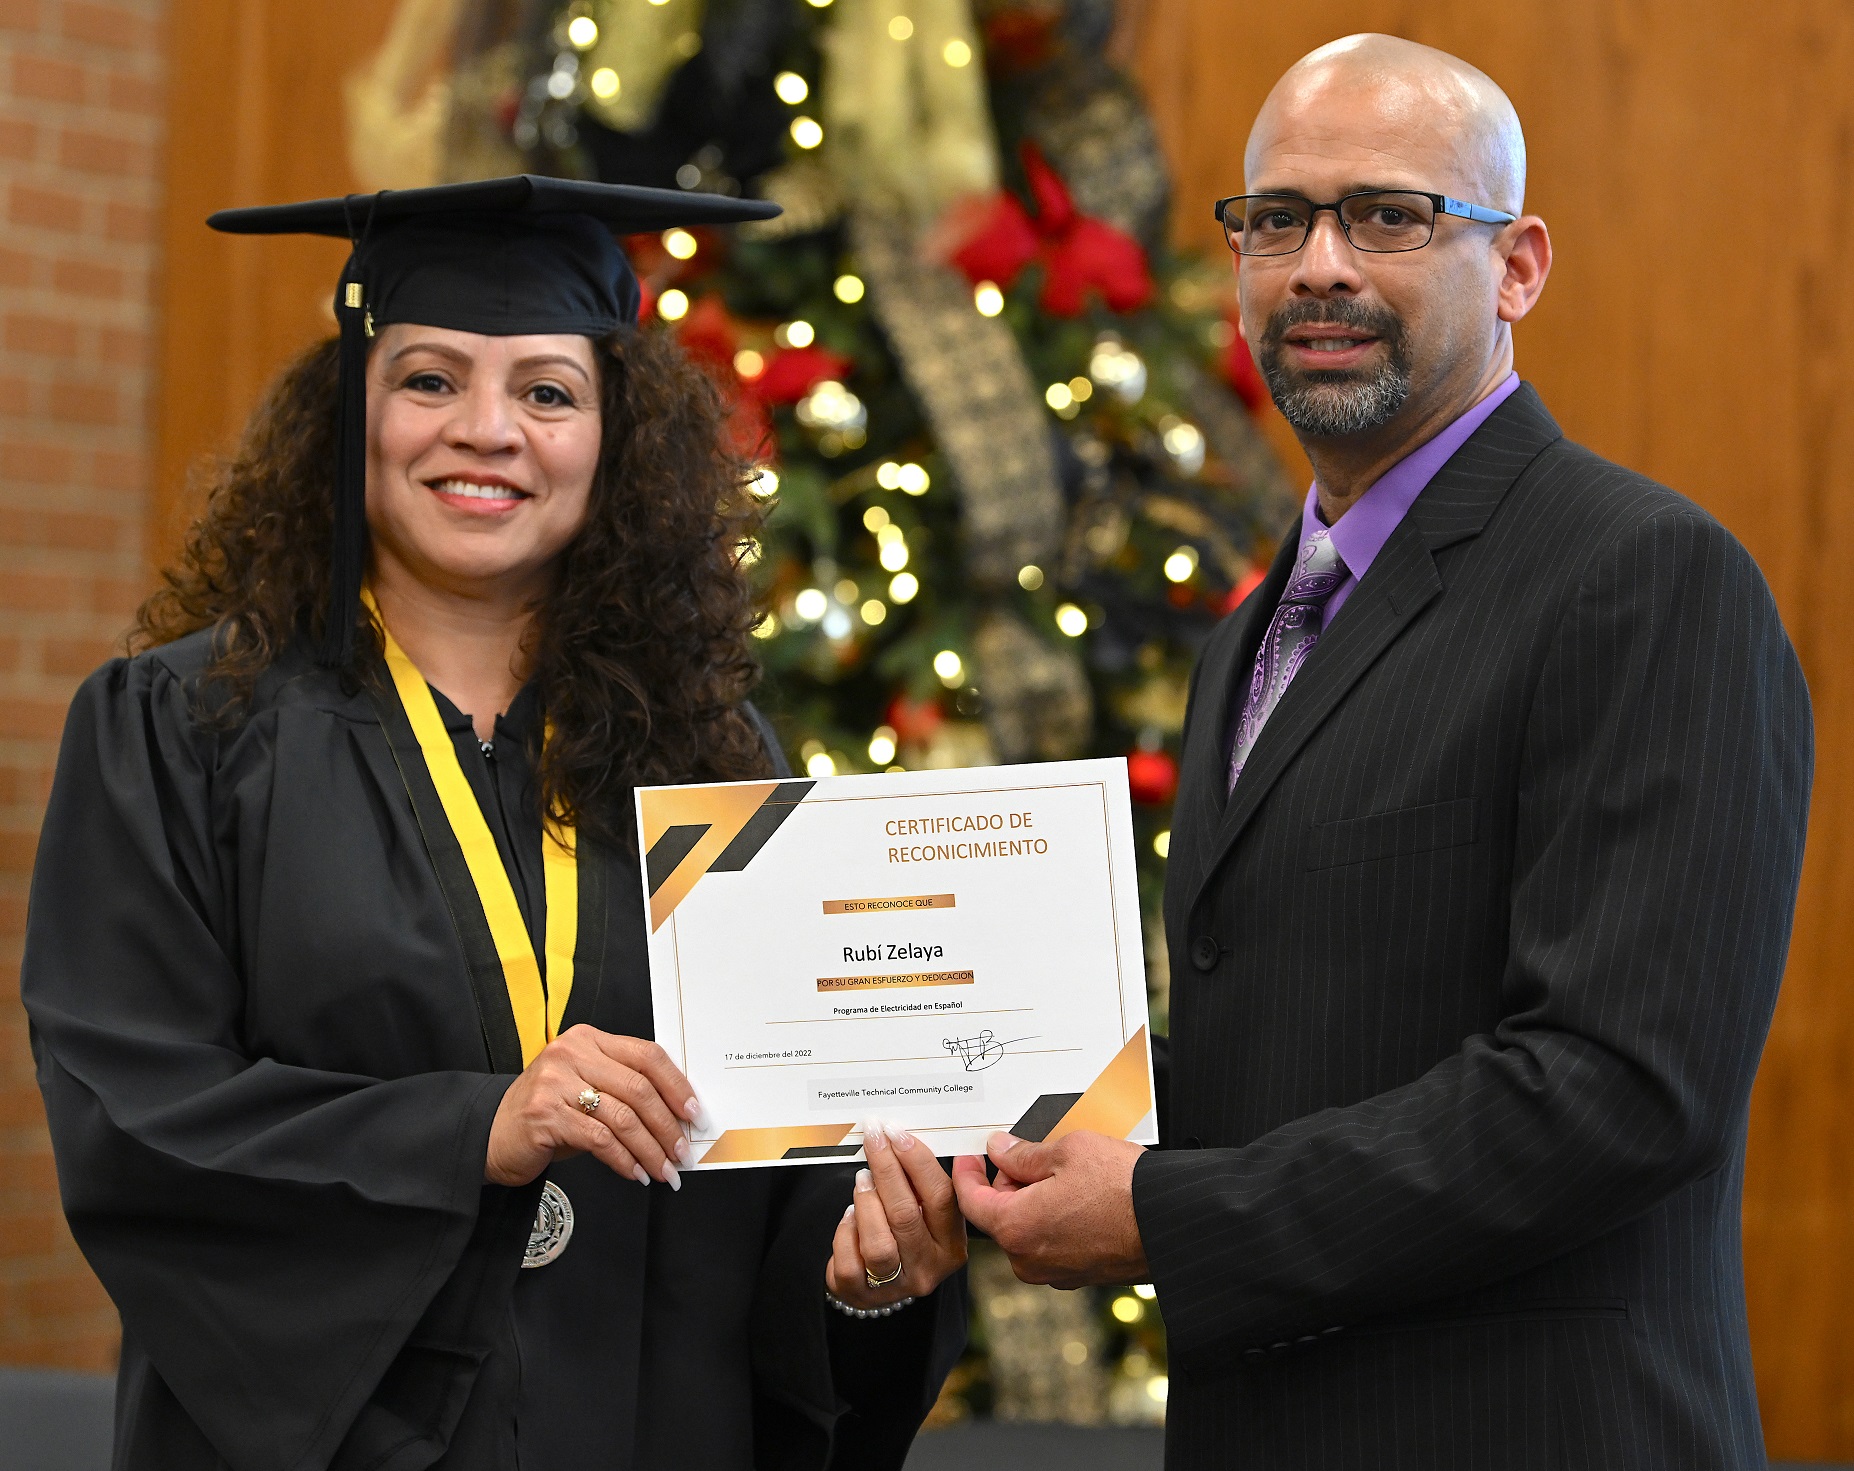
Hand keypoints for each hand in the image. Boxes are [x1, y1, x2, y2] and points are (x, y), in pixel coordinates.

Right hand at [486, 1025, 698, 1188]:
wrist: (493, 1133)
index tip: (694, 1113)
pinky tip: (636, 1173)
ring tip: (665, 1171)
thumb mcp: (588, 1087)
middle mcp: (572, 1053)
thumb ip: (625, 1088)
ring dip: (650, 1149)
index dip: (676, 1085)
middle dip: (667, 1126)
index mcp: (590, 1039)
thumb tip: (677, 1114)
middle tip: (682, 1153)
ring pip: (623, 1117)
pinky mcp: (544, 1115)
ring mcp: (555, 1082)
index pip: (646, 1055)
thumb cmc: (551, 1111)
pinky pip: (600, 1139)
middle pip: (638, 1088)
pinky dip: (624, 1160)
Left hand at [825, 1120, 967, 1309]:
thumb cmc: (903, 1235)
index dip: (918, 1161)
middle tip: (873, 1139)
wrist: (879, 1284)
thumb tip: (900, 1139)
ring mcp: (896, 1286)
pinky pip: (850, 1262)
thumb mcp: (925, 1215)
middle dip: (886, 1169)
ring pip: (878, 1242)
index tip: (897, 1133)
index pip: (940, 1197)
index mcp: (952, 1245)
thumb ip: (921, 1186)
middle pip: (906, 1215)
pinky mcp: (862, 1295)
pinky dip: (846, 1232)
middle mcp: (929, 1268)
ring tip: (862, 1180)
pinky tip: (849, 1215)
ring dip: (866, 1202)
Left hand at [952, 1130, 1147, 1287]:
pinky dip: (1054, 1220)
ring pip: (1027, 1230)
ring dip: (1033, 1201)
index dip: (967, 1172)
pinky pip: (1051, 1243)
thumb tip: (1001, 1150)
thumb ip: (1024, 1154)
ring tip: (1064, 1173)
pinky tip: (1078, 1197)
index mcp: (1017, 1228)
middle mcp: (1030, 1260)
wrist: (1172, 1222)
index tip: (971, 1156)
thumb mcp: (1068, 1151)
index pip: (971, 1201)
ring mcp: (1055, 1272)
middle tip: (1030, 1155)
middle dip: (1008, 1183)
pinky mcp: (1079, 1275)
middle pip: (1000, 1215)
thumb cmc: (1125, 1189)